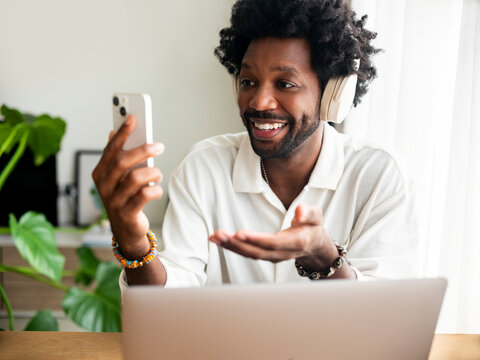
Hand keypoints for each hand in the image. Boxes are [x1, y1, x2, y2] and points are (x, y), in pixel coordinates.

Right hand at [92, 115, 163, 256]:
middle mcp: (103, 187)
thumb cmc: (124, 198)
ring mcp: (114, 201)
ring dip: (152, 172)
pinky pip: (145, 195)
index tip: (133, 118)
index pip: (111, 149)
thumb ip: (117, 156)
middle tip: (159, 146)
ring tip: (158, 173)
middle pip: (123, 161)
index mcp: (99, 174)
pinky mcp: (127, 214)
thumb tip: (114, 131)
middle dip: (143, 150)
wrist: (127, 231)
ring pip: (135, 178)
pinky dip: (155, 189)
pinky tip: (156, 188)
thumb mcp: (119, 177)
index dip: (122, 133)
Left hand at [209, 204, 337, 266]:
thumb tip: (299, 211)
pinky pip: (247, 253)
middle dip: (237, 244)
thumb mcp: (317, 216)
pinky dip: (232, 247)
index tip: (239, 233)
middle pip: (257, 251)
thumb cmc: (313, 226)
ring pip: (250, 254)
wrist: (314, 245)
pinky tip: (218, 239)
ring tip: (214, 237)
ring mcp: (272, 257)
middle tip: (219, 234)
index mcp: (296, 243)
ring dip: (231, 246)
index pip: (273, 243)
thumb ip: (309, 212)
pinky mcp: (264, 255)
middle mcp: (282, 253)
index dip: (256, 239)